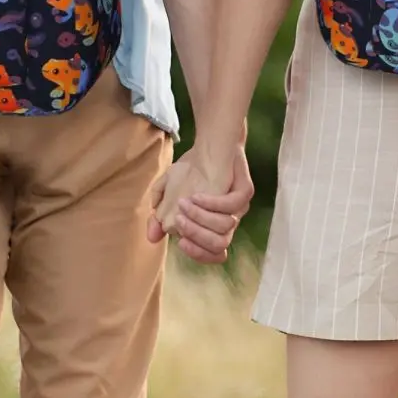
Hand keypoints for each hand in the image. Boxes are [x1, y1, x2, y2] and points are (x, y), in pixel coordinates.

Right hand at [147, 145, 252, 264]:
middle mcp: (229, 220)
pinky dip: (212, 203)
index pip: (212, 253)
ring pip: (225, 227)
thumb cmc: (192, 169)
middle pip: (219, 245)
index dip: (198, 254)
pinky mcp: (245, 191)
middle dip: (196, 236)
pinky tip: (196, 195)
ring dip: (201, 218)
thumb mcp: (169, 190)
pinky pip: (232, 205)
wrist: (211, 143)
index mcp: (214, 226)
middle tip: (178, 220)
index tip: (179, 242)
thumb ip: (159, 214)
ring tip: (183, 203)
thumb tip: (152, 237)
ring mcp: (239, 207)